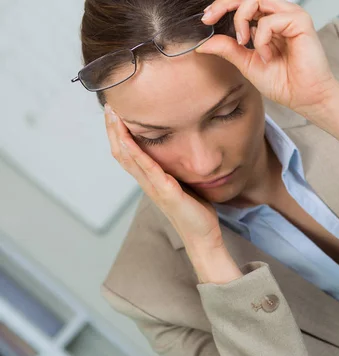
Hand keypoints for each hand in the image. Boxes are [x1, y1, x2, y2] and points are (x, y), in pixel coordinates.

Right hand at [104, 105, 241, 282]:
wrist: (203, 237)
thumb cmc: (195, 212)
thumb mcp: (183, 184)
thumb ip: (174, 170)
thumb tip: (178, 151)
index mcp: (151, 180)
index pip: (128, 153)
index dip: (118, 133)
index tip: (115, 112)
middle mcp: (148, 183)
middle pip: (122, 153)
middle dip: (114, 129)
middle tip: (108, 107)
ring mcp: (155, 188)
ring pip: (130, 159)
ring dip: (120, 136)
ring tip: (114, 116)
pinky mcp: (167, 193)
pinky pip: (149, 170)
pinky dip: (137, 154)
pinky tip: (129, 139)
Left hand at [198, 0, 338, 115]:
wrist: (304, 98)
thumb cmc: (284, 83)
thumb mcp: (247, 64)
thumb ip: (228, 49)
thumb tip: (203, 43)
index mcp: (268, 23)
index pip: (242, 4)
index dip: (222, 6)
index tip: (206, 19)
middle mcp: (279, 15)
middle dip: (224, 4)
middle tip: (210, 18)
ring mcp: (290, 16)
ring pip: (255, 0)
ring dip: (241, 20)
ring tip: (244, 43)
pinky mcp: (299, 21)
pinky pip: (269, 20)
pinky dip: (261, 38)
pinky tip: (267, 55)